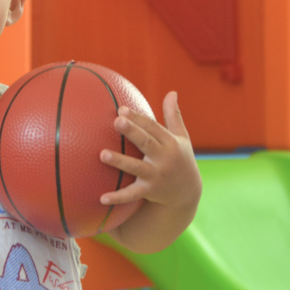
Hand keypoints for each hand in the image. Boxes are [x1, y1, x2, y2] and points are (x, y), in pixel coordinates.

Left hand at [99, 91, 200, 209]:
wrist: (187, 193)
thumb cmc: (181, 159)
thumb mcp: (181, 137)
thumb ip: (174, 115)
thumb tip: (172, 92)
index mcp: (170, 143)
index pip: (152, 127)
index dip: (137, 118)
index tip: (121, 109)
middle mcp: (164, 158)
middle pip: (146, 143)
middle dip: (132, 132)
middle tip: (116, 121)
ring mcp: (156, 176)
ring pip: (136, 167)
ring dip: (120, 162)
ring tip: (102, 154)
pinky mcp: (150, 191)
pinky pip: (132, 194)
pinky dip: (118, 197)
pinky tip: (102, 198)